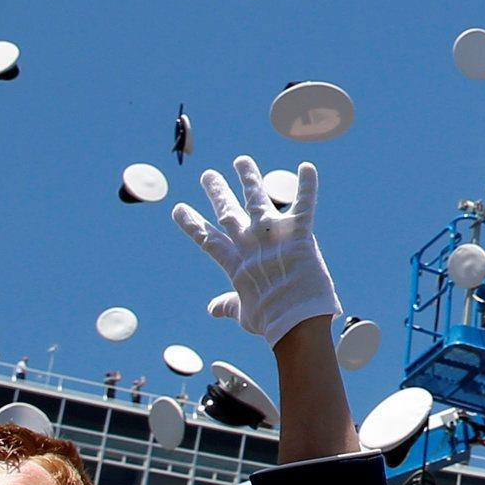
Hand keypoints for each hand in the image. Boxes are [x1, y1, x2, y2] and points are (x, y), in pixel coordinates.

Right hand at [174, 157, 341, 343]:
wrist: (296, 323)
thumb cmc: (271, 322)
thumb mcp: (243, 314)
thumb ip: (228, 305)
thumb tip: (211, 308)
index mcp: (234, 263)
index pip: (206, 239)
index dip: (191, 224)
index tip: (177, 209)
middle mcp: (250, 244)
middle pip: (228, 213)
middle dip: (217, 192)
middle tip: (208, 174)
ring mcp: (273, 236)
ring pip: (257, 199)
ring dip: (249, 178)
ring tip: (242, 160)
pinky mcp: (298, 234)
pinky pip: (304, 204)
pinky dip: (306, 185)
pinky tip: (307, 166)